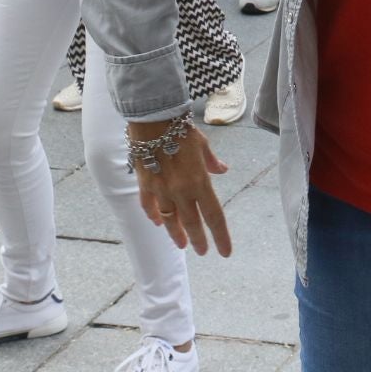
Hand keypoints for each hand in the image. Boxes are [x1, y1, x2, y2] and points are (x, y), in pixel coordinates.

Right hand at [129, 121, 232, 255]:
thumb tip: (222, 170)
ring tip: (181, 244)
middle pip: (192, 223)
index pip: (214, 216)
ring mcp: (161, 190)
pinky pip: (149, 206)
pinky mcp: (145, 184)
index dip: (221, 237)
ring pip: (169, 220)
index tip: (225, 252)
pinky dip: (153, 216)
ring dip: (176, 233)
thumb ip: (211, 161)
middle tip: (202, 251)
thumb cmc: (181, 129)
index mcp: (199, 182)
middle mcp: (181, 191)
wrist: (153, 119)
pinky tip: (157, 222)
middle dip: (198, 240)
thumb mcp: (203, 144)